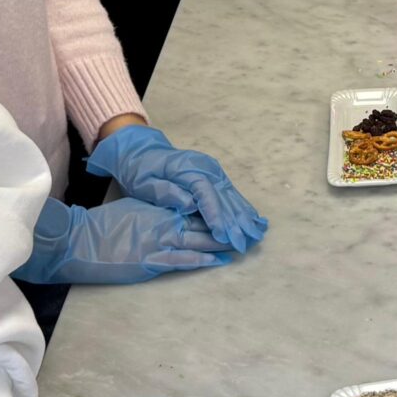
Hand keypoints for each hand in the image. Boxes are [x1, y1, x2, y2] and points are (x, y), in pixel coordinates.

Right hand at [14, 194, 232, 285]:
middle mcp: (164, 222)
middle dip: (229, 226)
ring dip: (222, 243)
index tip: (240, 212)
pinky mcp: (151, 261)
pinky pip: (182, 260)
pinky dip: (202, 260)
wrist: (81, 240)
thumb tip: (179, 211)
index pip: (197, 209)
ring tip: (244, 244)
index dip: (219, 212)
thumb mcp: (136, 208)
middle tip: (254, 229)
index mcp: (160, 208)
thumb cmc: (105, 225)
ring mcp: (158, 242)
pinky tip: (219, 260)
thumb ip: (160, 210)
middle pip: (204, 223)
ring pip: (198, 240)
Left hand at [87, 124, 268, 252]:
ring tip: (256, 236)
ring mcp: (213, 171)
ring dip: (243, 217)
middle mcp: (205, 167)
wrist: (143, 152)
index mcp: (186, 168)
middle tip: (243, 244)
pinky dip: (242, 208)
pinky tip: (254, 221)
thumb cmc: (140, 171)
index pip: (205, 191)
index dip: (214, 214)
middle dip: (234, 221)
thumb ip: (166, 192)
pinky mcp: (216, 177)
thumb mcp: (145, 182)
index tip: (221, 234)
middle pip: (223, 196)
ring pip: (231, 196)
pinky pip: (231, 194)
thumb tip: (189, 204)